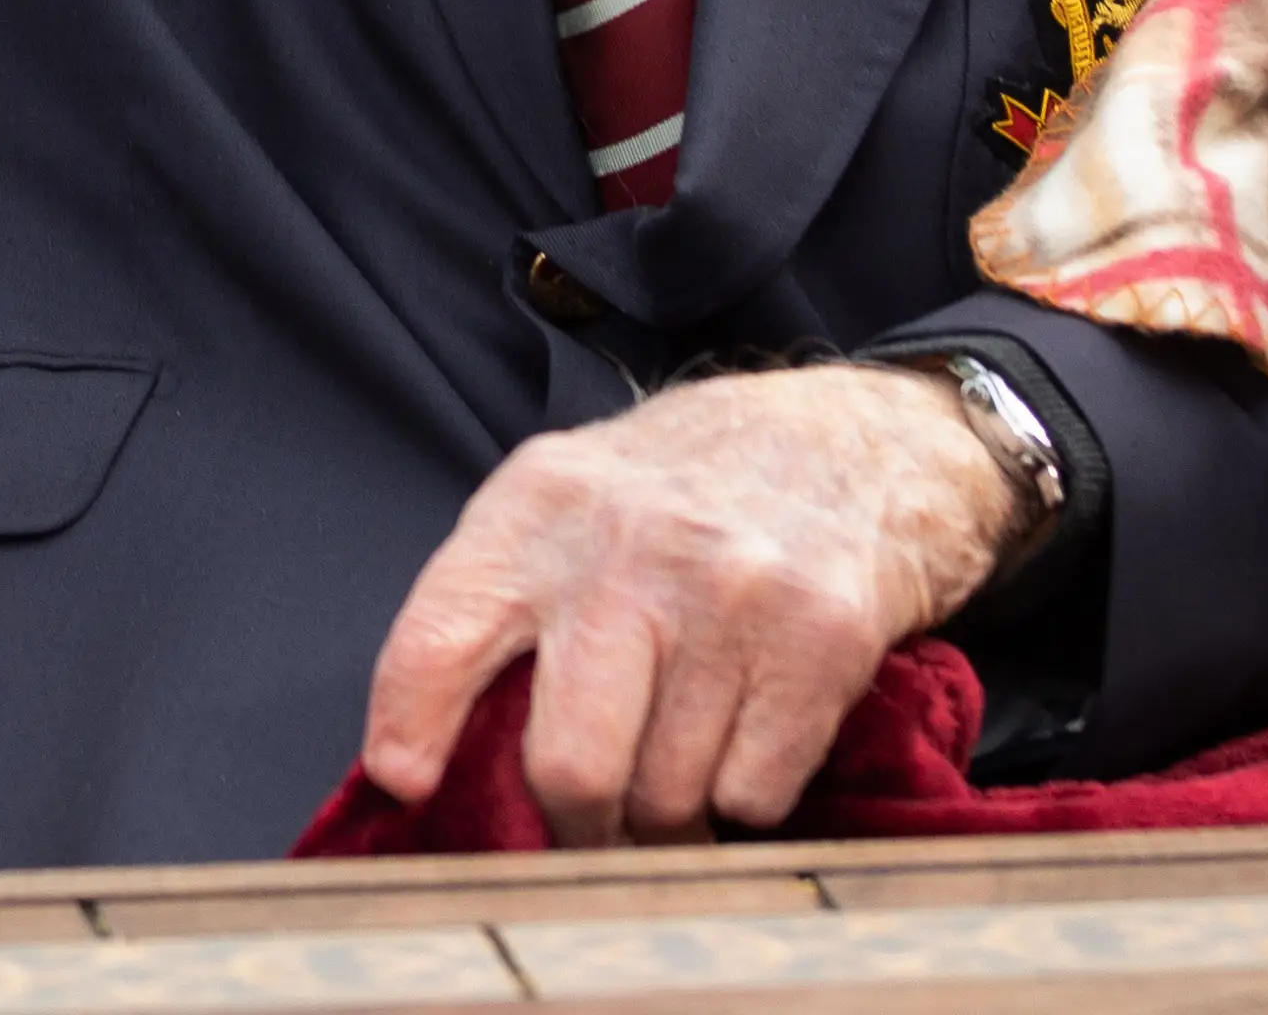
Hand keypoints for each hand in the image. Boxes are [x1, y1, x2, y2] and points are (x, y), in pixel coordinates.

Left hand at [361, 365, 1027, 846]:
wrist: (859, 439)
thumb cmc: (689, 491)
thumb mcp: (574, 499)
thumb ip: (501, 600)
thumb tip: (419, 761)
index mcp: (544, 502)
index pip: (442, 631)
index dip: (410, 724)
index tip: (408, 780)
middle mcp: (629, 543)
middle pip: (569, 767)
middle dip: (578, 829)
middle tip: (593, 826)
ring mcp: (730, 589)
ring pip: (666, 800)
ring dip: (670, 818)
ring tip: (684, 761)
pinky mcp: (819, 635)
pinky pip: (754, 796)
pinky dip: (747, 796)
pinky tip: (753, 729)